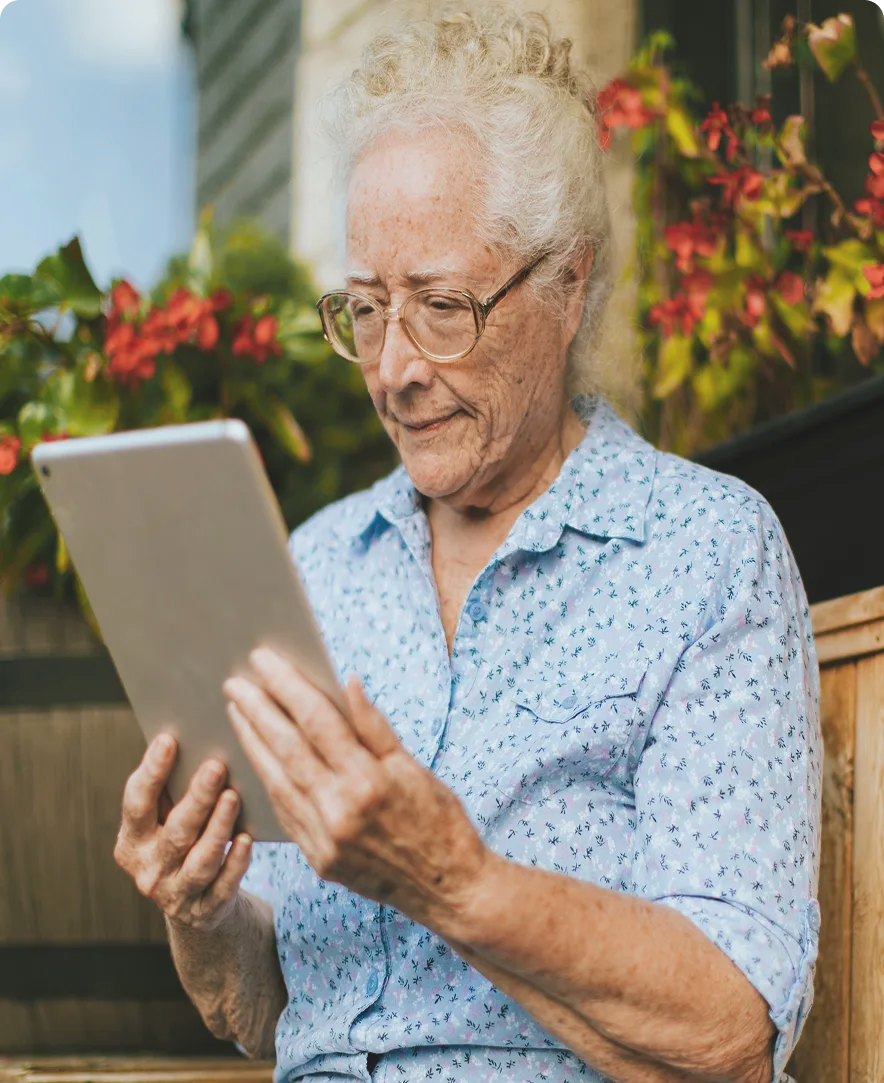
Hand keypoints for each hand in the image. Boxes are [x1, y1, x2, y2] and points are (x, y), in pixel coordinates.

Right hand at [114, 734, 251, 931]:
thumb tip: (194, 736)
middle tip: (216, 766)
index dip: (151, 772)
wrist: (195, 906)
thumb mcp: (166, 819)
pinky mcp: (206, 911)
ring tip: (234, 797)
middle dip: (196, 798)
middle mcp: (148, 870)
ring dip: (218, 828)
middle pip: (175, 832)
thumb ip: (172, 788)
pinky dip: (236, 863)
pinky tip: (248, 839)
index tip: (169, 739)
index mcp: (132, 840)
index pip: (136, 803)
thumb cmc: (183, 841)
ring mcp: (176, 894)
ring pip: (200, 861)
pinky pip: (223, 886)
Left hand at [223, 649, 487, 931]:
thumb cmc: (440, 821)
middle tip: (234, 683)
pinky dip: (268, 781)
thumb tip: (347, 682)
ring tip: (236, 713)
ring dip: (252, 743)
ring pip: (276, 781)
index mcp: (368, 781)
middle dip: (257, 711)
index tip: (263, 661)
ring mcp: (324, 841)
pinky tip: (257, 758)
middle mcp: (340, 811)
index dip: (287, 687)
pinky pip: (284, 813)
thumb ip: (375, 727)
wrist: (448, 890)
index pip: (317, 721)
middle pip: (287, 749)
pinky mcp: (318, 861)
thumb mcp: (415, 767)